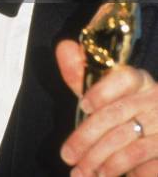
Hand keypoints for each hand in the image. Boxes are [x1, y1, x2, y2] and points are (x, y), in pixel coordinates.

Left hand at [56, 40, 157, 175]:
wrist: (152, 140)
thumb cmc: (120, 114)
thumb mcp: (100, 94)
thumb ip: (80, 75)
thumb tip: (64, 47)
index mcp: (141, 81)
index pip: (125, 78)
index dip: (103, 91)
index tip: (83, 105)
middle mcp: (156, 100)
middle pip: (118, 115)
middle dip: (87, 138)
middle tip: (68, 156)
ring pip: (129, 144)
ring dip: (100, 161)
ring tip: (82, 172)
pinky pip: (144, 166)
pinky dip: (121, 173)